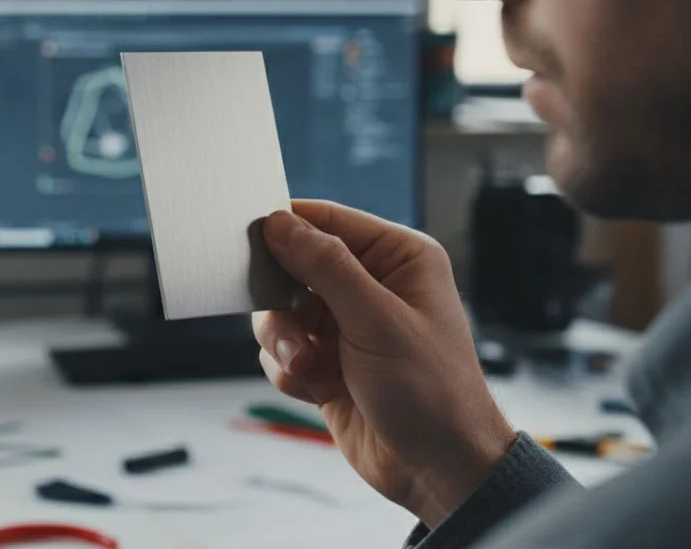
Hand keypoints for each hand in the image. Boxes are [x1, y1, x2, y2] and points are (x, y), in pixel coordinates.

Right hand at [253, 202, 515, 528]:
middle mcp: (371, 285)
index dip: (287, 229)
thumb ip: (326, 267)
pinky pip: (282, 350)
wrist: (438, 470)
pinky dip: (290, 370)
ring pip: (280, 312)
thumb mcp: (377, 320)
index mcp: (398, 258)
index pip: (327, 220)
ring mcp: (347, 324)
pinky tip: (319, 389)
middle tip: (291, 330)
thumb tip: (281, 223)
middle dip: (283, 304)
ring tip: (309, 368)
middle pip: (293, 267)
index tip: (252, 242)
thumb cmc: (432, 392)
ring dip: (285, 342)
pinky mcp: (328, 362)